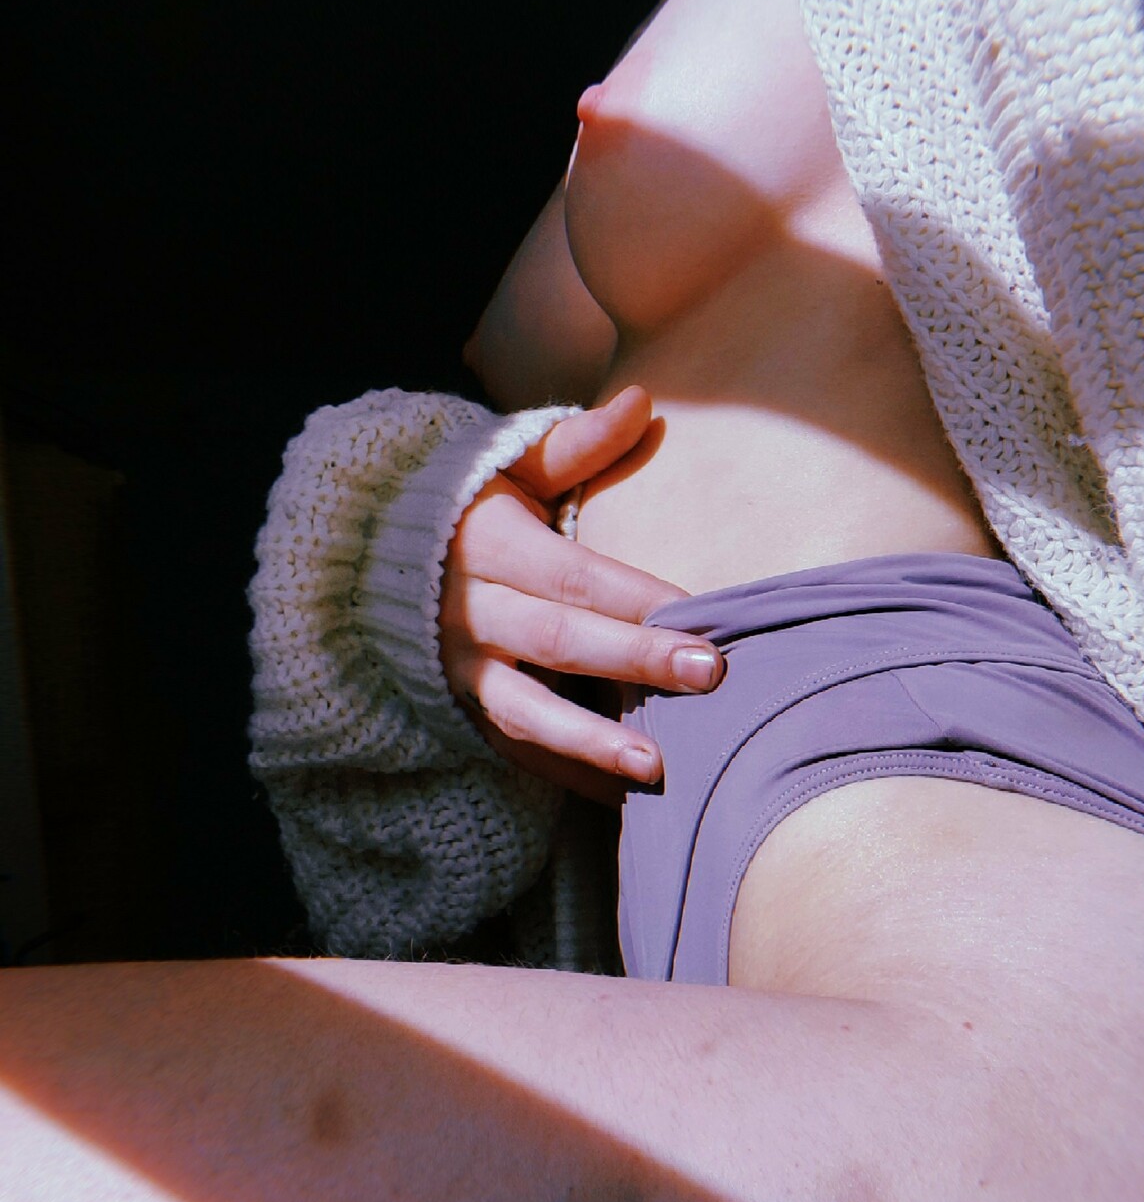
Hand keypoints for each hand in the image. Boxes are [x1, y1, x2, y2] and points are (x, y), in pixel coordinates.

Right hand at [439, 385, 722, 802]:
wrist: (378, 558)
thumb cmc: (473, 504)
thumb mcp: (514, 464)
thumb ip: (577, 444)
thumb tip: (640, 402)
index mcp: (489, 544)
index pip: (573, 575)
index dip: (636, 597)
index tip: (702, 613)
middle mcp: (470, 611)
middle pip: (558, 641)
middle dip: (633, 662)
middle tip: (708, 676)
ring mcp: (462, 669)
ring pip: (527, 711)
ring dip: (592, 742)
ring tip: (656, 766)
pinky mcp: (462, 710)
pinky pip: (517, 752)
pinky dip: (569, 777)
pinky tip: (626, 800)